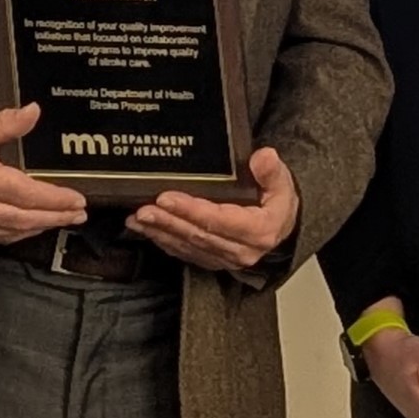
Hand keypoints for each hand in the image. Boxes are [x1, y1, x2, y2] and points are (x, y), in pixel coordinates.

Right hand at [0, 103, 87, 245]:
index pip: (26, 193)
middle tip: (79, 214)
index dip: (56, 199)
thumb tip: (34, 113)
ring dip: (39, 227)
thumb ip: (5, 122)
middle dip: (55, 217)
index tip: (78, 199)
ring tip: (61, 219)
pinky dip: (17, 233)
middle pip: (24, 218)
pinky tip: (31, 226)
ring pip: (11, 232)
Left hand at [125, 146, 299, 274]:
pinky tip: (146, 230)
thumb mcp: (282, 182)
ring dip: (160, 232)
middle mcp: (240, 250)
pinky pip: (184, 252)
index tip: (167, 198)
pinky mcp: (212, 260)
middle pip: (198, 235)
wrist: (282, 226)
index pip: (219, 221)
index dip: (191, 210)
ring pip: (187, 245)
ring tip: (137, 217)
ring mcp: (224, 258)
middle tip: (144, 208)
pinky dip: (163, 240)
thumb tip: (264, 157)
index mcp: (258, 231)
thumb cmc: (278, 202)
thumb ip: (272, 171)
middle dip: (168, 221)